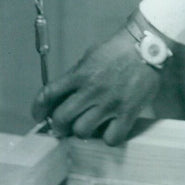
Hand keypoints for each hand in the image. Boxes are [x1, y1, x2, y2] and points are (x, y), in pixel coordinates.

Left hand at [31, 28, 161, 145]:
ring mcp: (109, 103)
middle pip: (61, 118)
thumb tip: (63, 95)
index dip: (38, 108)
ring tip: (89, 125)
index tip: (38, 115)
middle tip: (64, 125)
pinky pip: (111, 138)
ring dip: (82, 130)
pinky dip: (108, 137)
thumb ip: (76, 75)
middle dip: (59, 124)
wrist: (147, 45)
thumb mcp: (91, 56)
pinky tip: (110, 129)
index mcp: (80, 73)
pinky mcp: (128, 113)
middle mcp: (91, 90)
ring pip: (82, 131)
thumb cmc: (117, 49)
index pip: (48, 93)